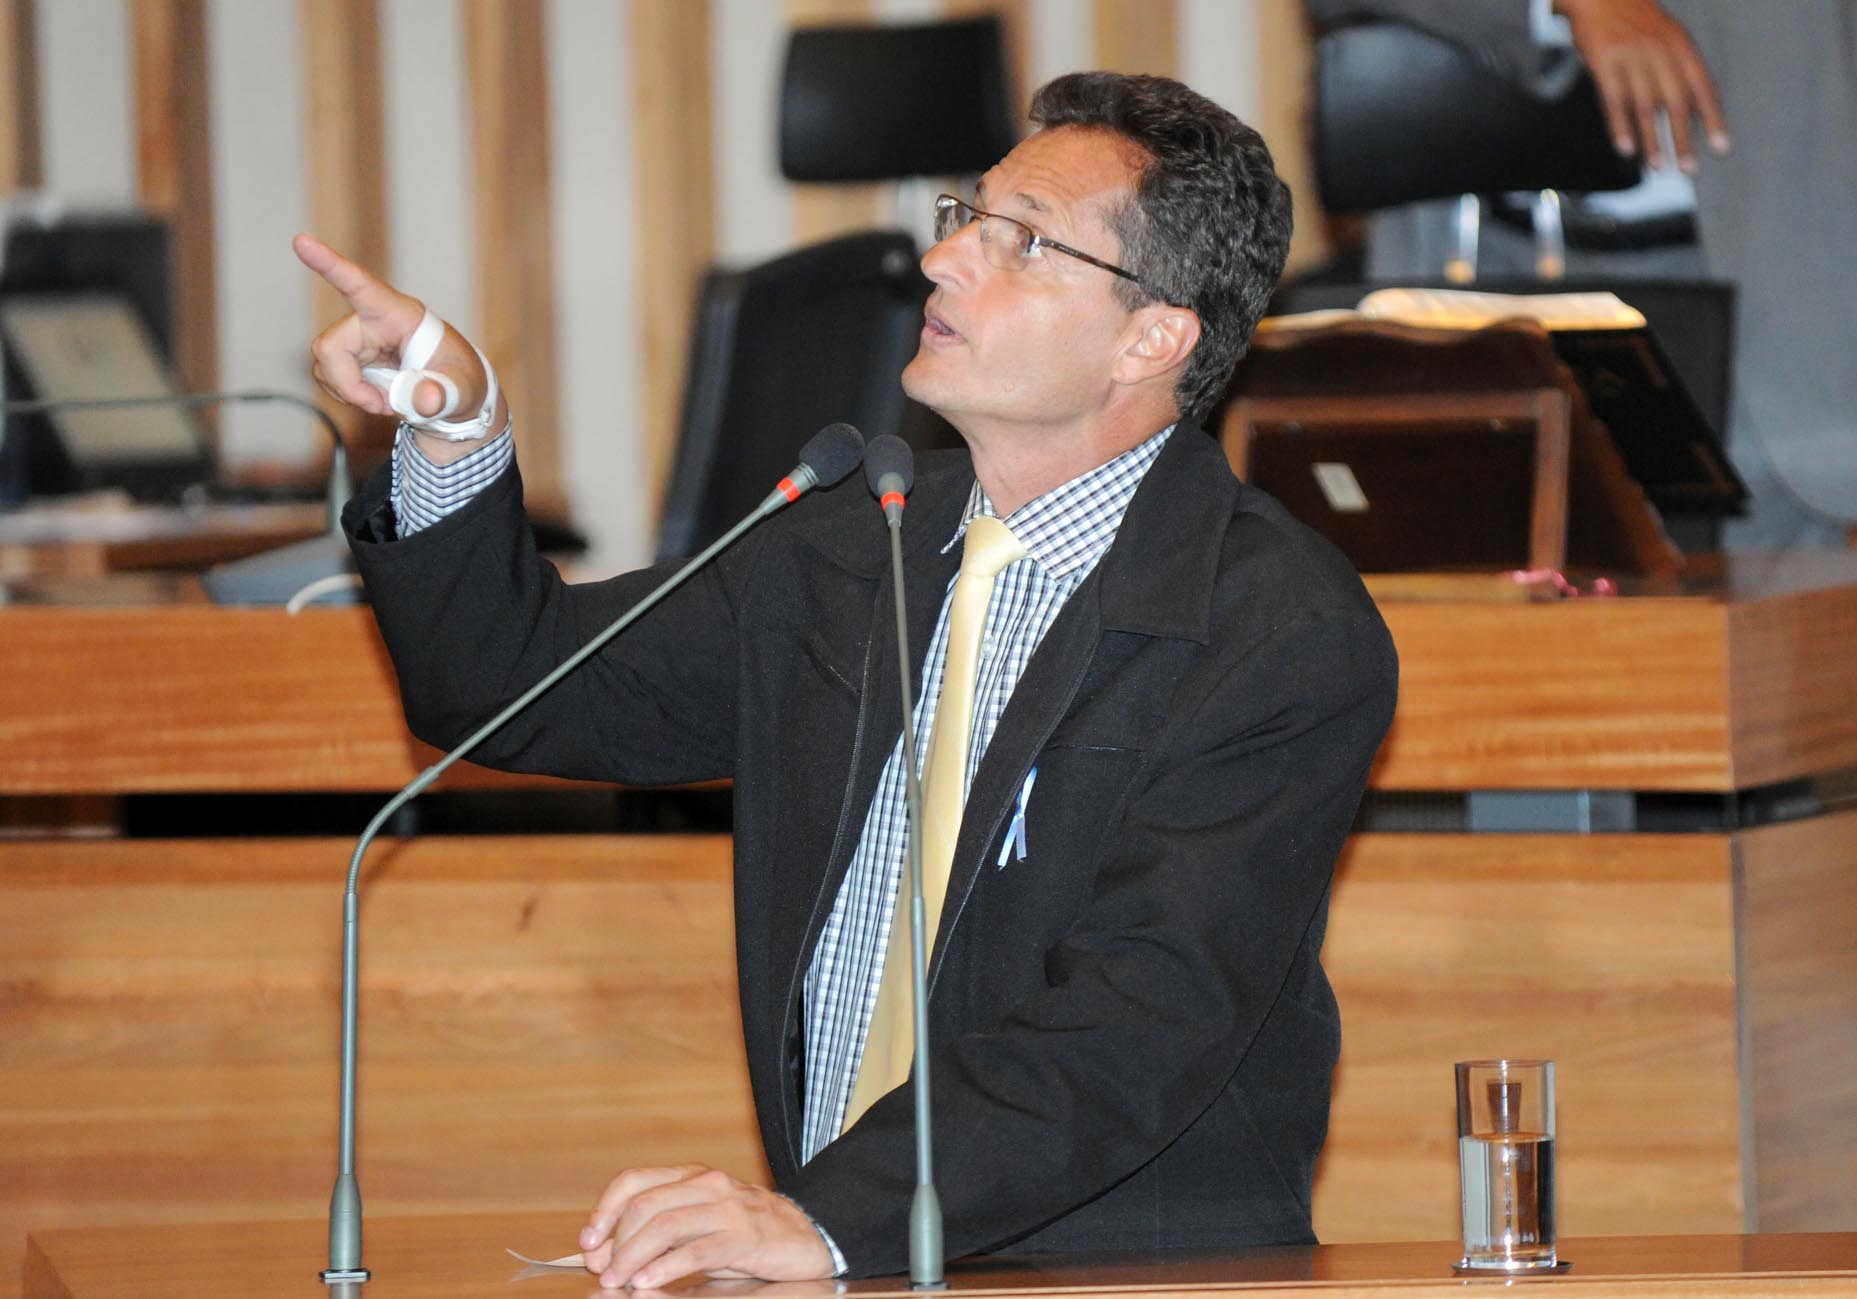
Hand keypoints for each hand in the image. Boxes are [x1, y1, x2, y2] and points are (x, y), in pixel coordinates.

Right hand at [293, 233, 505, 462]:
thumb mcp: (464, 390)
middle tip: (383, 406)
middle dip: (348, 385)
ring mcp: (357, 338)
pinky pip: (328, 376)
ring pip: (325, 364)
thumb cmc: (462, 381)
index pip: (361, 286)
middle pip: (330, 347)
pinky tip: (377, 399)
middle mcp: (372, 320)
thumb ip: (446, 394)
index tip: (302, 241)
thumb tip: (424, 400)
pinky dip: (349, 395)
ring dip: (351, 393)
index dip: (331, 265)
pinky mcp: (350, 356)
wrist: (456, 394)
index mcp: (400, 314)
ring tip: (387, 402)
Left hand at [578, 1164, 834, 1289]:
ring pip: (665, 1225)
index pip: (634, 1181)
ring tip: (619, 1281)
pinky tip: (648, 1282)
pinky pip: (696, 1250)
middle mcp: (707, 1184)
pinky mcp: (744, 1236)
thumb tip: (606, 1255)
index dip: (605, 1211)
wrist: (807, 1235)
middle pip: (644, 1206)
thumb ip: (660, 1231)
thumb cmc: (746, 1233)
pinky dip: (665, 1268)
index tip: (588, 1242)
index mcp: (691, 1177)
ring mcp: (727, 1208)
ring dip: (633, 1256)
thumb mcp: (700, 1223)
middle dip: (615, 1242)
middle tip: (602, 1271)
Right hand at [1553, 0, 1729, 171]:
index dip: (1713, 119)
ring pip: (1646, 107)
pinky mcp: (1605, 63)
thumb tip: (1691, 107)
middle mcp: (1660, 52)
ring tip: (1658, 166)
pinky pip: (1614, 101)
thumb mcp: (1665, 34)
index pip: (1703, 87)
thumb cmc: (1633, 18)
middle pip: (1676, 102)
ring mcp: (1632, 57)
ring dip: (1653, 140)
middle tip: (1689, 168)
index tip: (1721, 147)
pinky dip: (1620, 127)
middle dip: (1683, 138)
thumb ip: (1677, 67)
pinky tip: (1626, 147)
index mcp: (1681, 46)